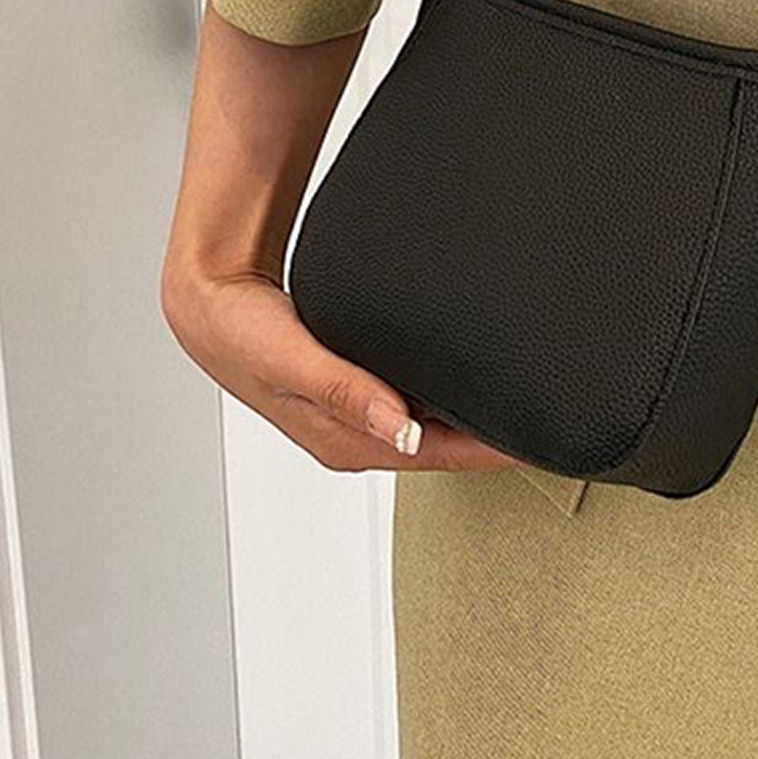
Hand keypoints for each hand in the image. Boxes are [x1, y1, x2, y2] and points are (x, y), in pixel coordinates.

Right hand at [163, 265, 519, 473]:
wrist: (209, 303)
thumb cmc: (242, 333)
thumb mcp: (293, 360)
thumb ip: (346, 391)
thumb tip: (401, 429)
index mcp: (346, 442)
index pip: (439, 456)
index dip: (491, 450)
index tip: (538, 441)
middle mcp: (357, 435)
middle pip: (443, 446)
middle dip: (493, 440)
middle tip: (548, 420)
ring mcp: (357, 413)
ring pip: (431, 424)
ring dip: (471, 417)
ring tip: (522, 401)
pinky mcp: (355, 388)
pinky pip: (413, 399)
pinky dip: (444, 394)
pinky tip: (468, 378)